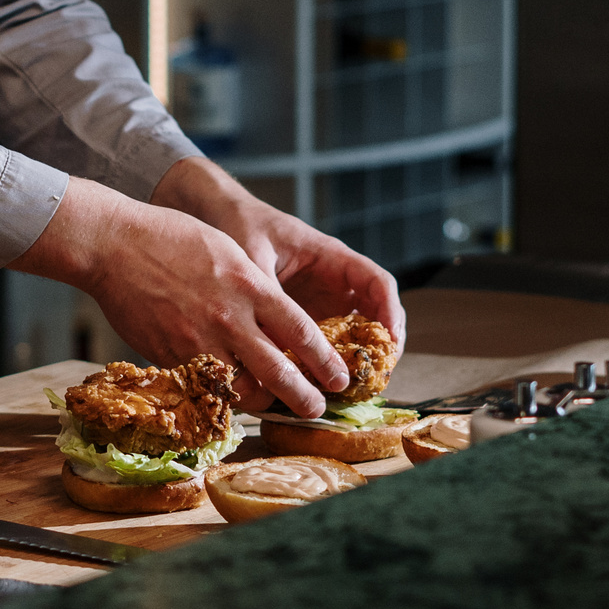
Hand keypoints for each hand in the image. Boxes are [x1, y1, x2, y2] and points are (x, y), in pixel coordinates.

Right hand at [8, 177, 350, 417]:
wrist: (115, 244)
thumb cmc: (171, 238)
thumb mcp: (227, 251)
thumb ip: (253, 287)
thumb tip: (272, 320)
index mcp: (251, 286)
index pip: (302, 334)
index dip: (325, 362)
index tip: (339, 377)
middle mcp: (230, 319)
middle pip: (280, 373)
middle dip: (305, 397)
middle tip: (317, 408)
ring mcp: (199, 341)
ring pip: (243, 391)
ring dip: (262, 403)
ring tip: (271, 406)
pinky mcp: (170, 357)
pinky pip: (205, 388)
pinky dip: (221, 396)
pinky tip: (228, 397)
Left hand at [150, 156, 406, 392]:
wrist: (217, 220)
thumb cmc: (241, 228)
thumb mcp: (253, 255)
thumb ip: (266, 291)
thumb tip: (274, 337)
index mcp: (332, 258)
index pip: (377, 282)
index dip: (390, 311)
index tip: (391, 339)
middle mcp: (333, 282)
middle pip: (375, 314)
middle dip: (381, 345)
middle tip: (377, 377)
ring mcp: (320, 302)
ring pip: (352, 333)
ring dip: (356, 359)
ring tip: (352, 388)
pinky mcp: (301, 319)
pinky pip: (323, 342)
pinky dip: (325, 362)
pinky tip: (316, 383)